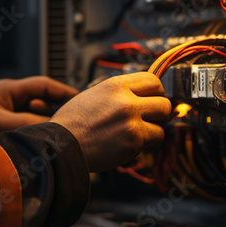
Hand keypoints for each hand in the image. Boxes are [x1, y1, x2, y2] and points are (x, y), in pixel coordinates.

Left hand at [0, 76, 78, 140]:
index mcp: (11, 90)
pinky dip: (34, 133)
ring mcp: (7, 110)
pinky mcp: (3, 123)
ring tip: (55, 136)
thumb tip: (53, 131)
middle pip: (43, 102)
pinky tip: (38, 143)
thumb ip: (28, 126)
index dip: (64, 92)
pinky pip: (25, 126)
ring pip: (35, 116)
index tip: (81, 101)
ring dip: (44, 125)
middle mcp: (11, 98)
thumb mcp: (0, 123)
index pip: (45, 86)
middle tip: (73, 124)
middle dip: (58, 112)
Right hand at [50, 72, 170, 172]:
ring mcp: (131, 120)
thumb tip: (142, 98)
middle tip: (150, 120)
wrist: (61, 145)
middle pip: (164, 102)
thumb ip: (119, 94)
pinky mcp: (133, 140)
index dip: (156, 92)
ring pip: (162, 124)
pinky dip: (146, 146)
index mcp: (115, 85)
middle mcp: (125, 100)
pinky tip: (131, 146)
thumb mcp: (94, 95)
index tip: (154, 100)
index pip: (153, 81)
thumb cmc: (72, 124)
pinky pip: (154, 141)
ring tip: (138, 135)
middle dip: (159, 113)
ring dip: (154, 131)